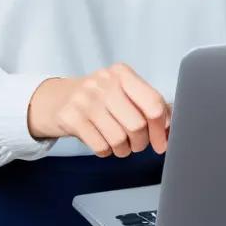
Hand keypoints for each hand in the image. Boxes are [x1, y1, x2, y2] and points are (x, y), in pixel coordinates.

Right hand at [26, 63, 171, 156]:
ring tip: (119, 144)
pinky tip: (103, 142)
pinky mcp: (71, 117)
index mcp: (122, 73)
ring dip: (123, 149)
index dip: (161, 128)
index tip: (162, 142)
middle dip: (141, 142)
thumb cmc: (98, 97)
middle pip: (137, 125)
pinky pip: (101, 147)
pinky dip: (106, 151)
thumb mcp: (122, 92)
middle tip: (137, 143)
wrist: (56, 99)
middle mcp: (104, 82)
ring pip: (119, 139)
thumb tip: (170, 128)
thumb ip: (147, 105)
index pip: (153, 103)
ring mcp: (85, 99)